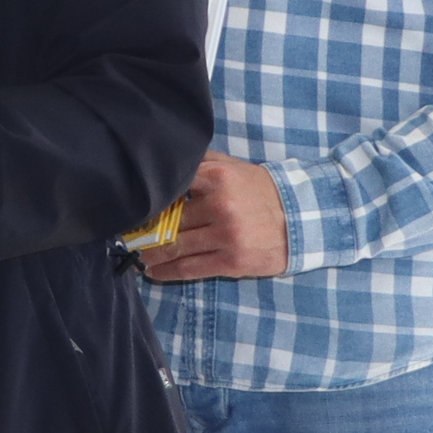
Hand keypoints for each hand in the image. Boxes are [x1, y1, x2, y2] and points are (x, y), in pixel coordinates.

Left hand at [141, 152, 287, 280]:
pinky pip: (190, 268)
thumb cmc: (262, 192)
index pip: (171, 187)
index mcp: (218, 177)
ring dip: (150, 253)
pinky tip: (154, 271)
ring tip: (138, 255)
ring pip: (175, 246)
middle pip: (169, 219)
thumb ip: (203, 162)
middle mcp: (221, 206)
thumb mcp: (235, 167)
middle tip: (128, 234)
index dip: (149, 199)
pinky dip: (167, 271)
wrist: (304, 219)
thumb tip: (167, 160)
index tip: (132, 207)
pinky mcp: (232, 261)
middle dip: (145, 229)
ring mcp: (226, 235)